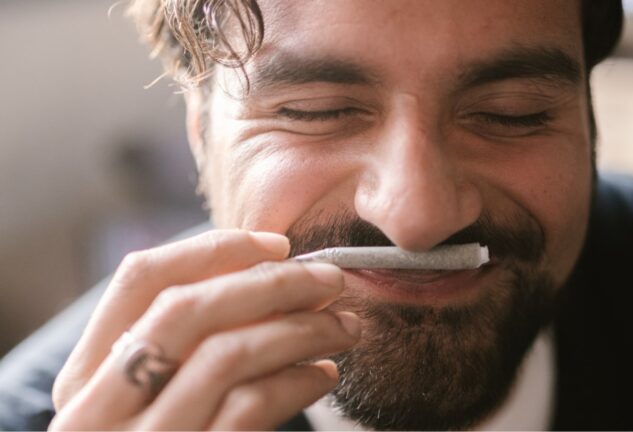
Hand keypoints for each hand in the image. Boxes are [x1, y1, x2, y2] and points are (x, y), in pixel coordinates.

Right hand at [50, 229, 359, 429]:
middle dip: (271, 284)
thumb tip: (275, 274)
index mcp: (83, 378)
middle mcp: (96, 411)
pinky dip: (299, 381)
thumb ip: (191, 342)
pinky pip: (251, 407)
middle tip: (331, 281)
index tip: (277, 245)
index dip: (215, 249)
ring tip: (344, 327)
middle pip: (186, 310)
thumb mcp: (154, 396)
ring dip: (301, 331)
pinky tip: (325, 374)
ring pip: (226, 355)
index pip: (139, 279)